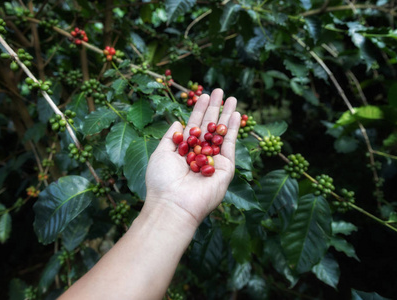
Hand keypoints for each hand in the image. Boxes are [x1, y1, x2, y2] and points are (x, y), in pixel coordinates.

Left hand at [145, 89, 239, 226]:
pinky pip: (230, 145)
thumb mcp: (161, 153)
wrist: (173, 203)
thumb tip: (177, 122)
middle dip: (214, 108)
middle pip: (208, 127)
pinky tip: (235, 114)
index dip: (198, 110)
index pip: (193, 126)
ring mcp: (214, 160)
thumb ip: (171, 137)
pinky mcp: (225, 168)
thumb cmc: (162, 180)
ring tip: (232, 97)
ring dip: (226, 115)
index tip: (203, 95)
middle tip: (219, 90)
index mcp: (184, 151)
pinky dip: (233, 129)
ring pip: (221, 133)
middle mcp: (200, 154)